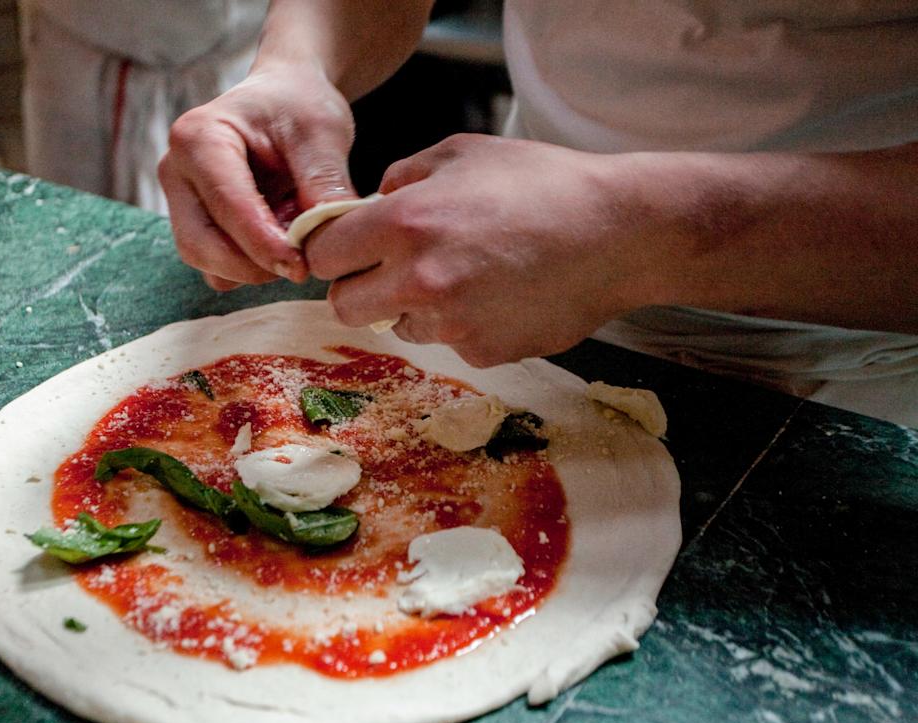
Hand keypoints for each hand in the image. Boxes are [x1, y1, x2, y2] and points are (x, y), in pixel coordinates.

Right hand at [158, 63, 358, 291]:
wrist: (286, 98)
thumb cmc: (299, 107)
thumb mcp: (322, 132)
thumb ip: (324, 183)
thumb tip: (330, 243)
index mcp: (198, 137)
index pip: (226, 205)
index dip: (263, 244)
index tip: (302, 266)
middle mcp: (176, 171)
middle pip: (199, 245)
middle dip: (252, 267)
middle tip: (302, 264)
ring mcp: (180, 202)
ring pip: (206, 263)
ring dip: (254, 268)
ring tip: (295, 237)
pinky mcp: (194, 225)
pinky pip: (216, 268)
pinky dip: (251, 267)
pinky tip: (280, 239)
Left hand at [306, 134, 651, 365]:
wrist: (618, 234)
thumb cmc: (543, 183)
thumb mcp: (462, 152)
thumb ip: (401, 177)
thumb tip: (369, 203)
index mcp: (404, 223)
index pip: (321, 256)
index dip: (329, 252)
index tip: (344, 250)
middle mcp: (418, 279)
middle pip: (342, 306)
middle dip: (358, 288)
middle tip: (387, 270)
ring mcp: (450, 324)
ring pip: (395, 327)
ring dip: (412, 307)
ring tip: (463, 274)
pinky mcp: (481, 353)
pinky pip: (447, 342)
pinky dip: (460, 324)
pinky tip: (498, 293)